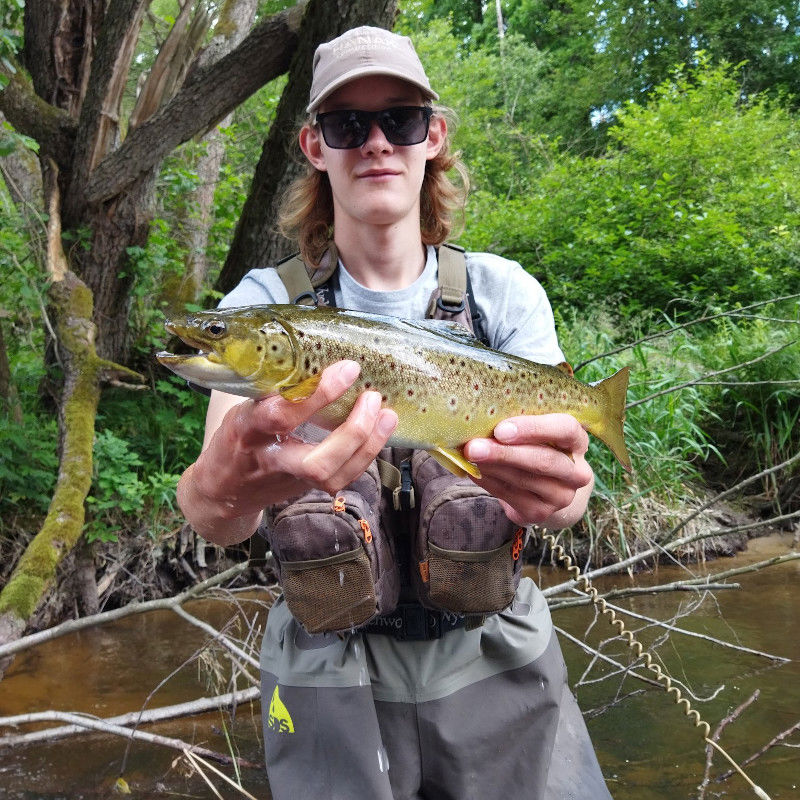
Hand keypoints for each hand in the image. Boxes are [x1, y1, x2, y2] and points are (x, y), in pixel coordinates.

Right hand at [178, 360, 397, 542]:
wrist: (221, 489)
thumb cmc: (237, 436)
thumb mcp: (244, 406)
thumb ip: (274, 390)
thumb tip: (319, 353)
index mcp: (247, 428)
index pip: (281, 415)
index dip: (318, 395)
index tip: (348, 370)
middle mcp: (269, 459)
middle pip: (316, 462)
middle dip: (353, 433)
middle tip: (372, 398)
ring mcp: (288, 479)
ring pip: (332, 476)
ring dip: (367, 446)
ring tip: (387, 416)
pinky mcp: (304, 490)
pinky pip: (340, 479)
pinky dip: (365, 455)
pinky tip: (379, 433)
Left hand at [463, 413, 593, 527]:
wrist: (546, 487)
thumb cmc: (536, 446)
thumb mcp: (536, 431)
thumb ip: (518, 424)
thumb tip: (482, 417)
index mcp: (577, 441)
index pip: (565, 430)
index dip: (534, 429)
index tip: (501, 429)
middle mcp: (576, 472)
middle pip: (544, 460)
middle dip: (504, 453)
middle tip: (473, 447)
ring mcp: (561, 496)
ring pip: (524, 479)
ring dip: (492, 467)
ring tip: (469, 456)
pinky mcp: (541, 512)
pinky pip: (510, 496)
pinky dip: (488, 482)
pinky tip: (474, 471)